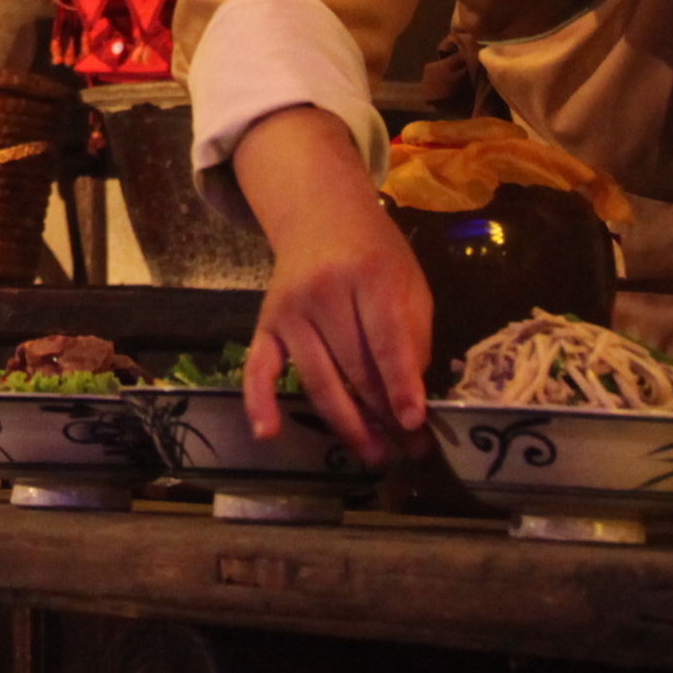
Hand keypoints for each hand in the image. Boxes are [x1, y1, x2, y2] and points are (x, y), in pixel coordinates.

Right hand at [232, 111, 433, 461]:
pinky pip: (257, 367)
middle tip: (410, 449)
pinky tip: (267, 434)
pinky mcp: (265, 324)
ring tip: (374, 456)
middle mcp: (324, 292)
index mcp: (369, 276)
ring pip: (316, 378)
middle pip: (353, 366)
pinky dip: (258, 401)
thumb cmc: (376, 256)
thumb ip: (413, 337)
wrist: (321, 217)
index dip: (400, 383)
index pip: (386, 339)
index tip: (414, 421)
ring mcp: (289, 310)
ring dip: (346, 423)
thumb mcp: (410, 284)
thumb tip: (409, 401)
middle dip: (382, 414)